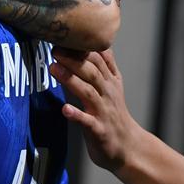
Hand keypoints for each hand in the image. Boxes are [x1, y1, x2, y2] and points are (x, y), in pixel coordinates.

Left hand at [49, 48, 135, 173]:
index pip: (97, 58)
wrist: (129, 148)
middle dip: (73, 59)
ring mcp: (104, 112)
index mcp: (110, 81)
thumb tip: (94, 40)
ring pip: (88, 92)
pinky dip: (77, 115)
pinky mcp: (100, 130)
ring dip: (71, 80)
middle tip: (54, 49)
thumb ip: (104, 64)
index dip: (81, 47)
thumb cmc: (114, 113)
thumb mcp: (113, 85)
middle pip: (92, 72)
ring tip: (53, 69)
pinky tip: (65, 109)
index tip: (62, 36)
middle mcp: (108, 93)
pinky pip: (88, 122)